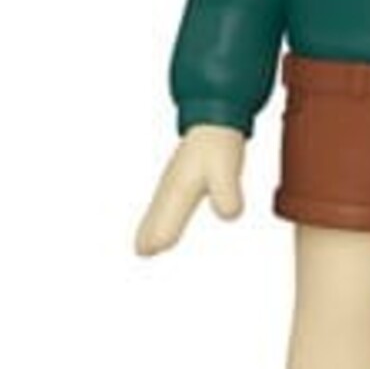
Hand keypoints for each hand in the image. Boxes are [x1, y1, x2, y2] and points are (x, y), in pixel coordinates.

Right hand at [134, 124, 245, 255]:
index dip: (158, 233)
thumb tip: (228, 214)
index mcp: (180, 186)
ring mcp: (173, 180)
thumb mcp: (227, 170)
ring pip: (158, 207)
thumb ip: (227, 193)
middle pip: (157, 213)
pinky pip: (163, 202)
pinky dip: (158, 216)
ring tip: (143, 247)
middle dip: (148, 233)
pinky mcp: (179, 178)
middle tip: (141, 252)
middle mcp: (172, 185)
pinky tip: (159, 223)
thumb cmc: (219, 142)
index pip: (165, 215)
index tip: (146, 251)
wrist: (216, 116)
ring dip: (151, 227)